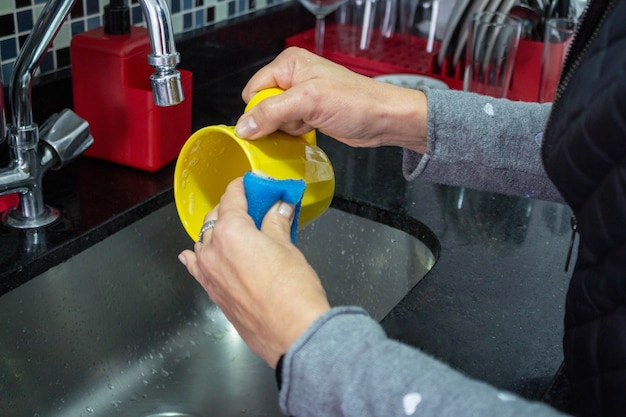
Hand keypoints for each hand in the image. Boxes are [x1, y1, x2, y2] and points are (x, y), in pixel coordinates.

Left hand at [178, 178, 330, 366]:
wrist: (291, 332)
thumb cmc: (292, 289)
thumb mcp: (287, 247)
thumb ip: (276, 223)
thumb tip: (279, 207)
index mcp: (230, 231)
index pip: (232, 198)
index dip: (244, 186)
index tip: (253, 183)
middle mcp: (211, 249)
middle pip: (216, 218)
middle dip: (232, 207)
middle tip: (254, 205)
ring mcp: (207, 273)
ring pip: (205, 240)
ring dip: (218, 231)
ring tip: (238, 229)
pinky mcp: (211, 292)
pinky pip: (196, 267)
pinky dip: (197, 256)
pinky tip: (192, 254)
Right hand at [235, 47, 428, 153]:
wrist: (383, 119)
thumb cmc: (356, 102)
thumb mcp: (309, 103)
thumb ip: (272, 112)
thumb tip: (244, 126)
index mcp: (288, 64)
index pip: (253, 90)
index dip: (260, 110)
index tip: (276, 121)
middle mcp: (293, 78)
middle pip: (262, 107)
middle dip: (276, 121)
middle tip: (299, 120)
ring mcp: (301, 97)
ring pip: (274, 121)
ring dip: (287, 129)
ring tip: (309, 124)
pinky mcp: (308, 113)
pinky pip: (288, 128)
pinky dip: (294, 134)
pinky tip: (310, 131)